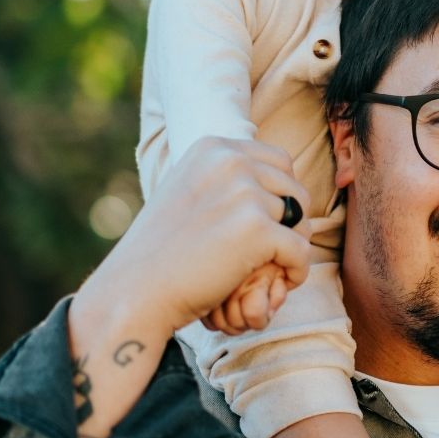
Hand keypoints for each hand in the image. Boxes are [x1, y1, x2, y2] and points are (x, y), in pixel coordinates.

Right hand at [77, 137, 310, 340]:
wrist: (136, 289)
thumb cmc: (161, 250)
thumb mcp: (187, 191)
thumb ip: (224, 179)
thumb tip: (271, 178)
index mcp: (213, 148)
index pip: (278, 161)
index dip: (280, 195)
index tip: (266, 224)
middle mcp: (231, 162)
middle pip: (294, 188)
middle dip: (291, 221)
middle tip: (273, 251)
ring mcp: (245, 194)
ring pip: (300, 220)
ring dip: (291, 247)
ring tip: (269, 269)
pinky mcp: (257, 229)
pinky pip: (302, 250)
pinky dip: (295, 271)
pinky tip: (279, 283)